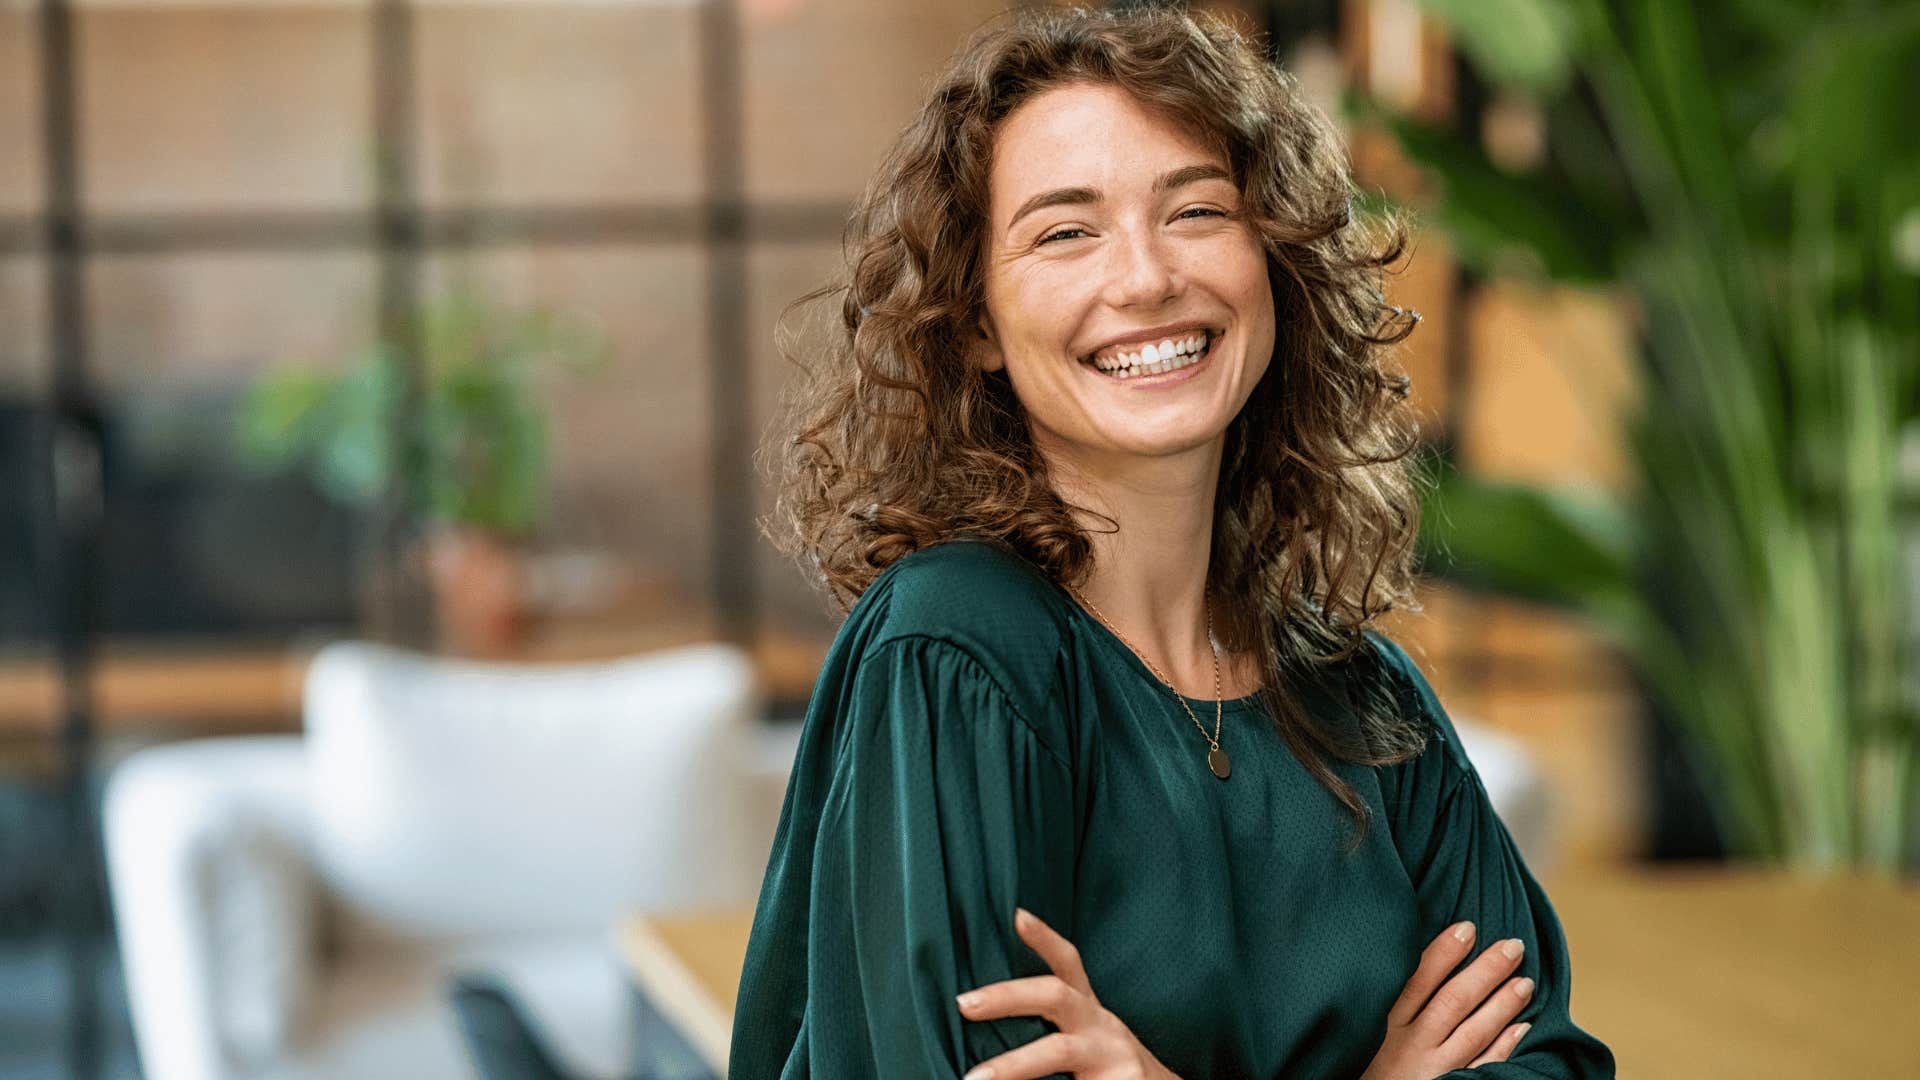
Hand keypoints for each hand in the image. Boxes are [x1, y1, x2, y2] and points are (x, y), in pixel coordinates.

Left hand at [954, 907, 1178, 1079]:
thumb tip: (981, 1014)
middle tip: (964, 1003)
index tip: (1016, 915)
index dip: (1045, 938)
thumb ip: (1054, 1022)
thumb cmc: (1111, 1069)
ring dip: (1013, 1066)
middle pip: (1055, 996)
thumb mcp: (1088, 1036)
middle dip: (1007, 997)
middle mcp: (1102, 1027)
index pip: (1069, 964)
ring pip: (1059, 1051)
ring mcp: (1113, 1057)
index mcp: (1089, 1012)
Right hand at [1358, 921, 1534, 1079]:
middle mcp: (1410, 1045)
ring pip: (1473, 1032)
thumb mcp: (1365, 1029)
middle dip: (1486, 971)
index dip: (1444, 952)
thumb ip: (1387, 999)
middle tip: (1513, 947)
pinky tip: (1522, 1028)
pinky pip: (1483, 1067)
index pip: (1418, 980)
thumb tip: (1407, 956)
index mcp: (1385, 1023)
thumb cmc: (1367, 1064)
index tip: (1468, 928)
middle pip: (1453, 1001)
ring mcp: (1433, 1070)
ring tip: (1526, 982)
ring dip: (1502, 1005)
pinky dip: (1504, 1046)